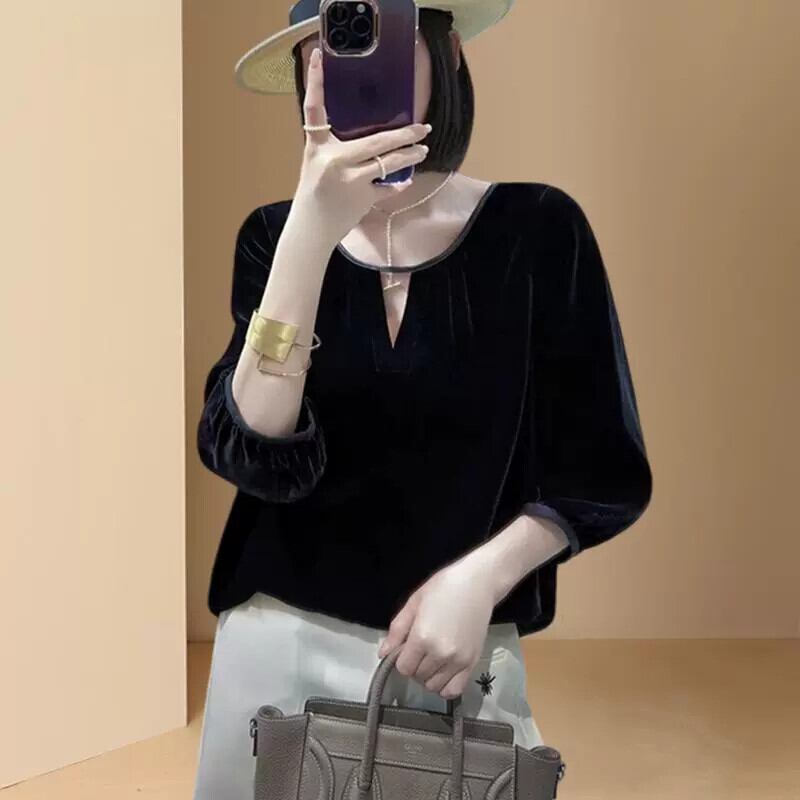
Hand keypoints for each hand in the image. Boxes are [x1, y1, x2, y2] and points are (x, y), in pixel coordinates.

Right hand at [290, 46, 431, 247]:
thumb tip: (369, 142)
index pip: (314, 108)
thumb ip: (337, 150)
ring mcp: (350, 179)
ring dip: (410, 156)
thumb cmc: (314, 194)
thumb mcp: (317, 164)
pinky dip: (396, 185)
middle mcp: (333, 159)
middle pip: (376, 140)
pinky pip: (387, 187)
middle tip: (423, 127)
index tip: (318, 56)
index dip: (315, 81)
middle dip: (404, 134)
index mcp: (317, 147)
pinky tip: (405, 180)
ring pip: (388, 163)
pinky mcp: (361, 198)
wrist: (311, 228)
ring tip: (423, 150)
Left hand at [376, 558, 496, 698]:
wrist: (477, 583)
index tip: (406, 647)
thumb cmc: (443, 587)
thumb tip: (383, 654)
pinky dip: (445, 686)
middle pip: (417, 677)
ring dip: (428, 676)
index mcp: (422, 637)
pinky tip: (443, 671)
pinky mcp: (472, 663)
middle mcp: (440, 654)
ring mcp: (458, 661)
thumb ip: (397, 630)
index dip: (400, 658)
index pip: (403, 668)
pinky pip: (454, 690)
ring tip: (432, 657)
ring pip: (433, 686)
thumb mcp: (414, 603)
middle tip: (420, 648)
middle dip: (414, 665)